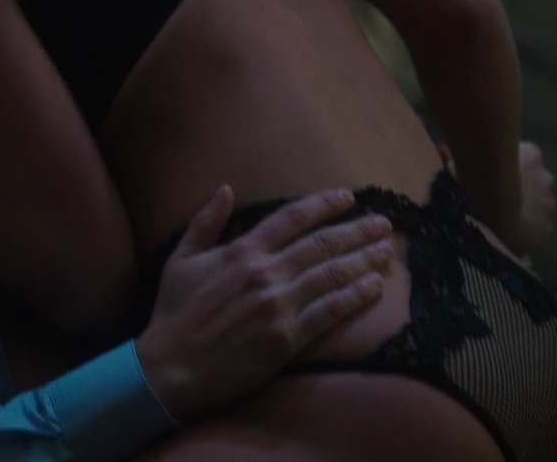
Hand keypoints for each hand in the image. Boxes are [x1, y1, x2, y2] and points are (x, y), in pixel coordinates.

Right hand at [134, 186, 391, 421]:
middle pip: (322, 244)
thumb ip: (205, 222)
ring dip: (364, 260)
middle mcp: (265, 273)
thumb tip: (225, 188)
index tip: (348, 197)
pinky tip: (375, 287)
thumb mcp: (180, 259)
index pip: (292, 217)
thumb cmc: (173, 313)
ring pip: (332, 275)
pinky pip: (329, 312)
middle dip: (357, 230)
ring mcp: (278, 306)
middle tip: (384, 223)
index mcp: (241, 251)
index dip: (323, 204)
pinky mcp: (286, 338)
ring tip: (386, 251)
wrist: (170, 368)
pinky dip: (355, 297)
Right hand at [437, 141, 555, 256]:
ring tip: (498, 219)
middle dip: (518, 188)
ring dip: (523, 209)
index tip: (489, 176)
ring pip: (537, 206)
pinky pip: (535, 228)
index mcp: (530, 154)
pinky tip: (507, 234)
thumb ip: (452, 158)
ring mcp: (549, 203)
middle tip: (493, 199)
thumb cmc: (471, 183)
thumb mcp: (456, 165)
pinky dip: (525, 230)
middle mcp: (545, 176)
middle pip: (533, 181)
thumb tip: (441, 150)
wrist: (488, 214)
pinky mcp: (547, 227)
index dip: (505, 167)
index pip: (524, 155)